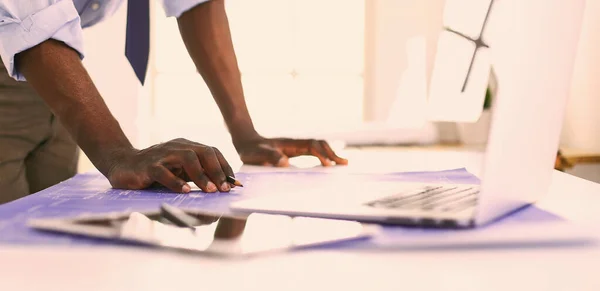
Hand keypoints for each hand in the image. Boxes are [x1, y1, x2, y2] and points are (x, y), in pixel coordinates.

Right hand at [106, 138, 234, 192]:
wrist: (122, 165)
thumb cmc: (155, 172)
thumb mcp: (179, 172)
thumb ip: (196, 177)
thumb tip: (219, 191)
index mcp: (187, 146)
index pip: (212, 152)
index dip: (225, 167)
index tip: (235, 184)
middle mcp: (177, 147)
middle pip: (204, 152)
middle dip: (217, 171)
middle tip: (224, 189)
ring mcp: (162, 155)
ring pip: (187, 158)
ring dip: (201, 175)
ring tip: (210, 191)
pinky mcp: (148, 166)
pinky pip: (163, 172)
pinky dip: (175, 182)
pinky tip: (185, 192)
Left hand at [234, 137, 347, 166]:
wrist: (246, 143)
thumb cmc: (251, 150)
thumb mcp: (257, 154)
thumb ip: (269, 157)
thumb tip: (284, 163)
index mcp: (290, 143)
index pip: (311, 146)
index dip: (321, 154)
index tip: (328, 164)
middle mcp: (296, 143)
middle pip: (319, 144)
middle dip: (332, 153)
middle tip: (344, 164)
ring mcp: (297, 147)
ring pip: (318, 147)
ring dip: (330, 154)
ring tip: (343, 163)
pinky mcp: (295, 152)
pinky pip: (313, 152)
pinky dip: (323, 157)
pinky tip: (328, 164)